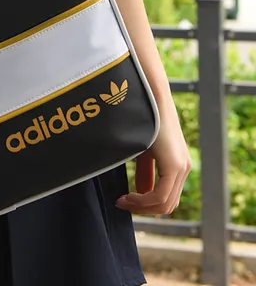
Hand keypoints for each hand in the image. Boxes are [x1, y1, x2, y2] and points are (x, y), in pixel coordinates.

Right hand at [116, 99, 190, 214]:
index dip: (145, 205)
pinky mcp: (175, 164)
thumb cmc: (143, 117)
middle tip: (122, 204)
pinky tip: (128, 196)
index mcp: (178, 164)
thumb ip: (145, 171)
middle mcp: (184, 168)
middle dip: (143, 209)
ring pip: (165, 203)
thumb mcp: (143, 149)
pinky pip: (161, 194)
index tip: (123, 200)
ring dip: (142, 206)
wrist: (150, 96)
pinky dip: (144, 200)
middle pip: (167, 205)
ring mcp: (182, 167)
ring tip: (123, 200)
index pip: (166, 198)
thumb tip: (141, 191)